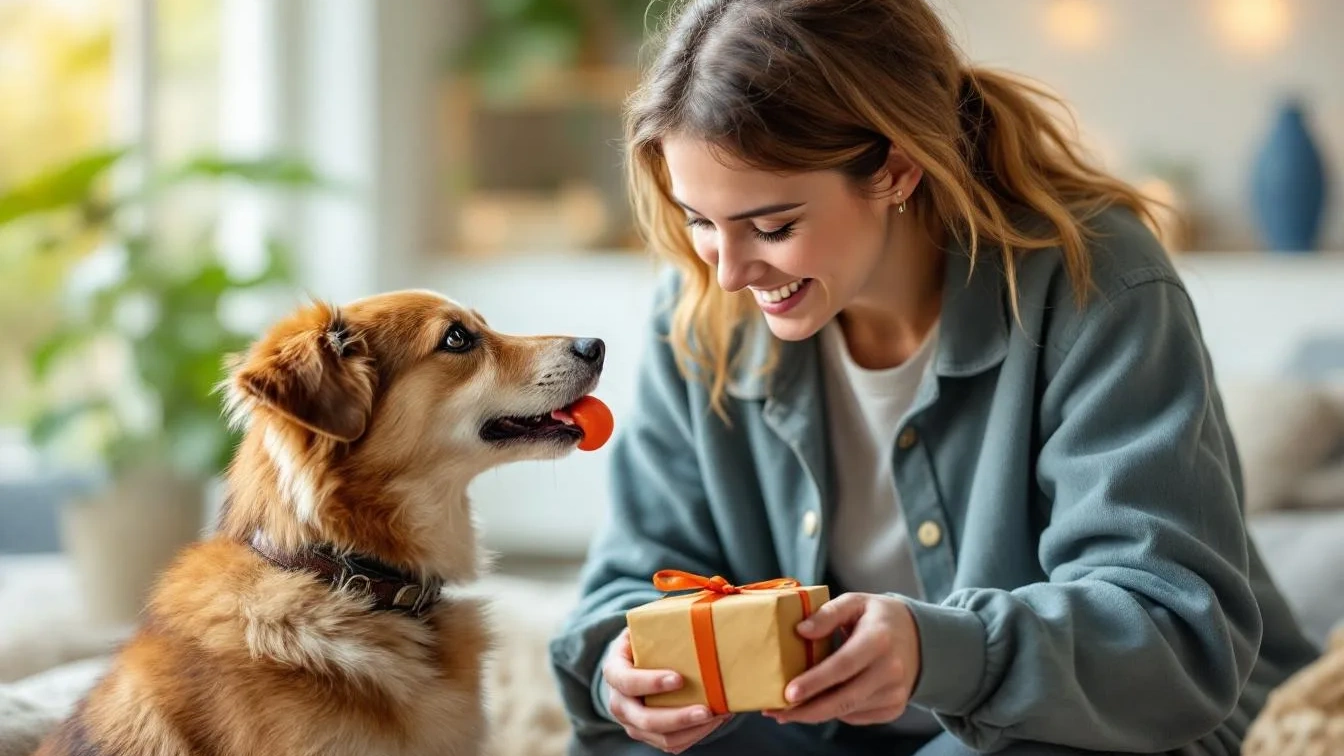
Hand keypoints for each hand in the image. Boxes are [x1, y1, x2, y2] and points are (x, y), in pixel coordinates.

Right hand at [602, 628, 733, 752]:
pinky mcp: (649, 736)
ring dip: (694, 730)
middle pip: (645, 720)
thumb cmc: (641, 643)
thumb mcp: (641, 628)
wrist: (628, 668)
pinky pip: (674, 745)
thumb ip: (659, 618)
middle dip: (678, 717)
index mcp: (614, 672)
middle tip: (707, 709)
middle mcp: (619, 703)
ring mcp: (633, 724)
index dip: (651, 682)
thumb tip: (702, 598)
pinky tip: (717, 719)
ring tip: (720, 714)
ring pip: (663, 739)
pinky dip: (697, 736)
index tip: (679, 678)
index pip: (627, 681)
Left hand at [764, 592, 920, 725]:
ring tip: (787, 711)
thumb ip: (827, 613)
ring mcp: (895, 692)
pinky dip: (834, 713)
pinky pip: (857, 717)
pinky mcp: (893, 708)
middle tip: (778, 712)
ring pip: (848, 711)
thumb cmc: (878, 617)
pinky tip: (816, 705)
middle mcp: (891, 669)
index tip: (789, 693)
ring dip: (815, 714)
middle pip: (845, 698)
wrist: (919, 638)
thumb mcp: (855, 602)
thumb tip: (801, 630)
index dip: (815, 681)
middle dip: (808, 709)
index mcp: (879, 639)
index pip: (843, 665)